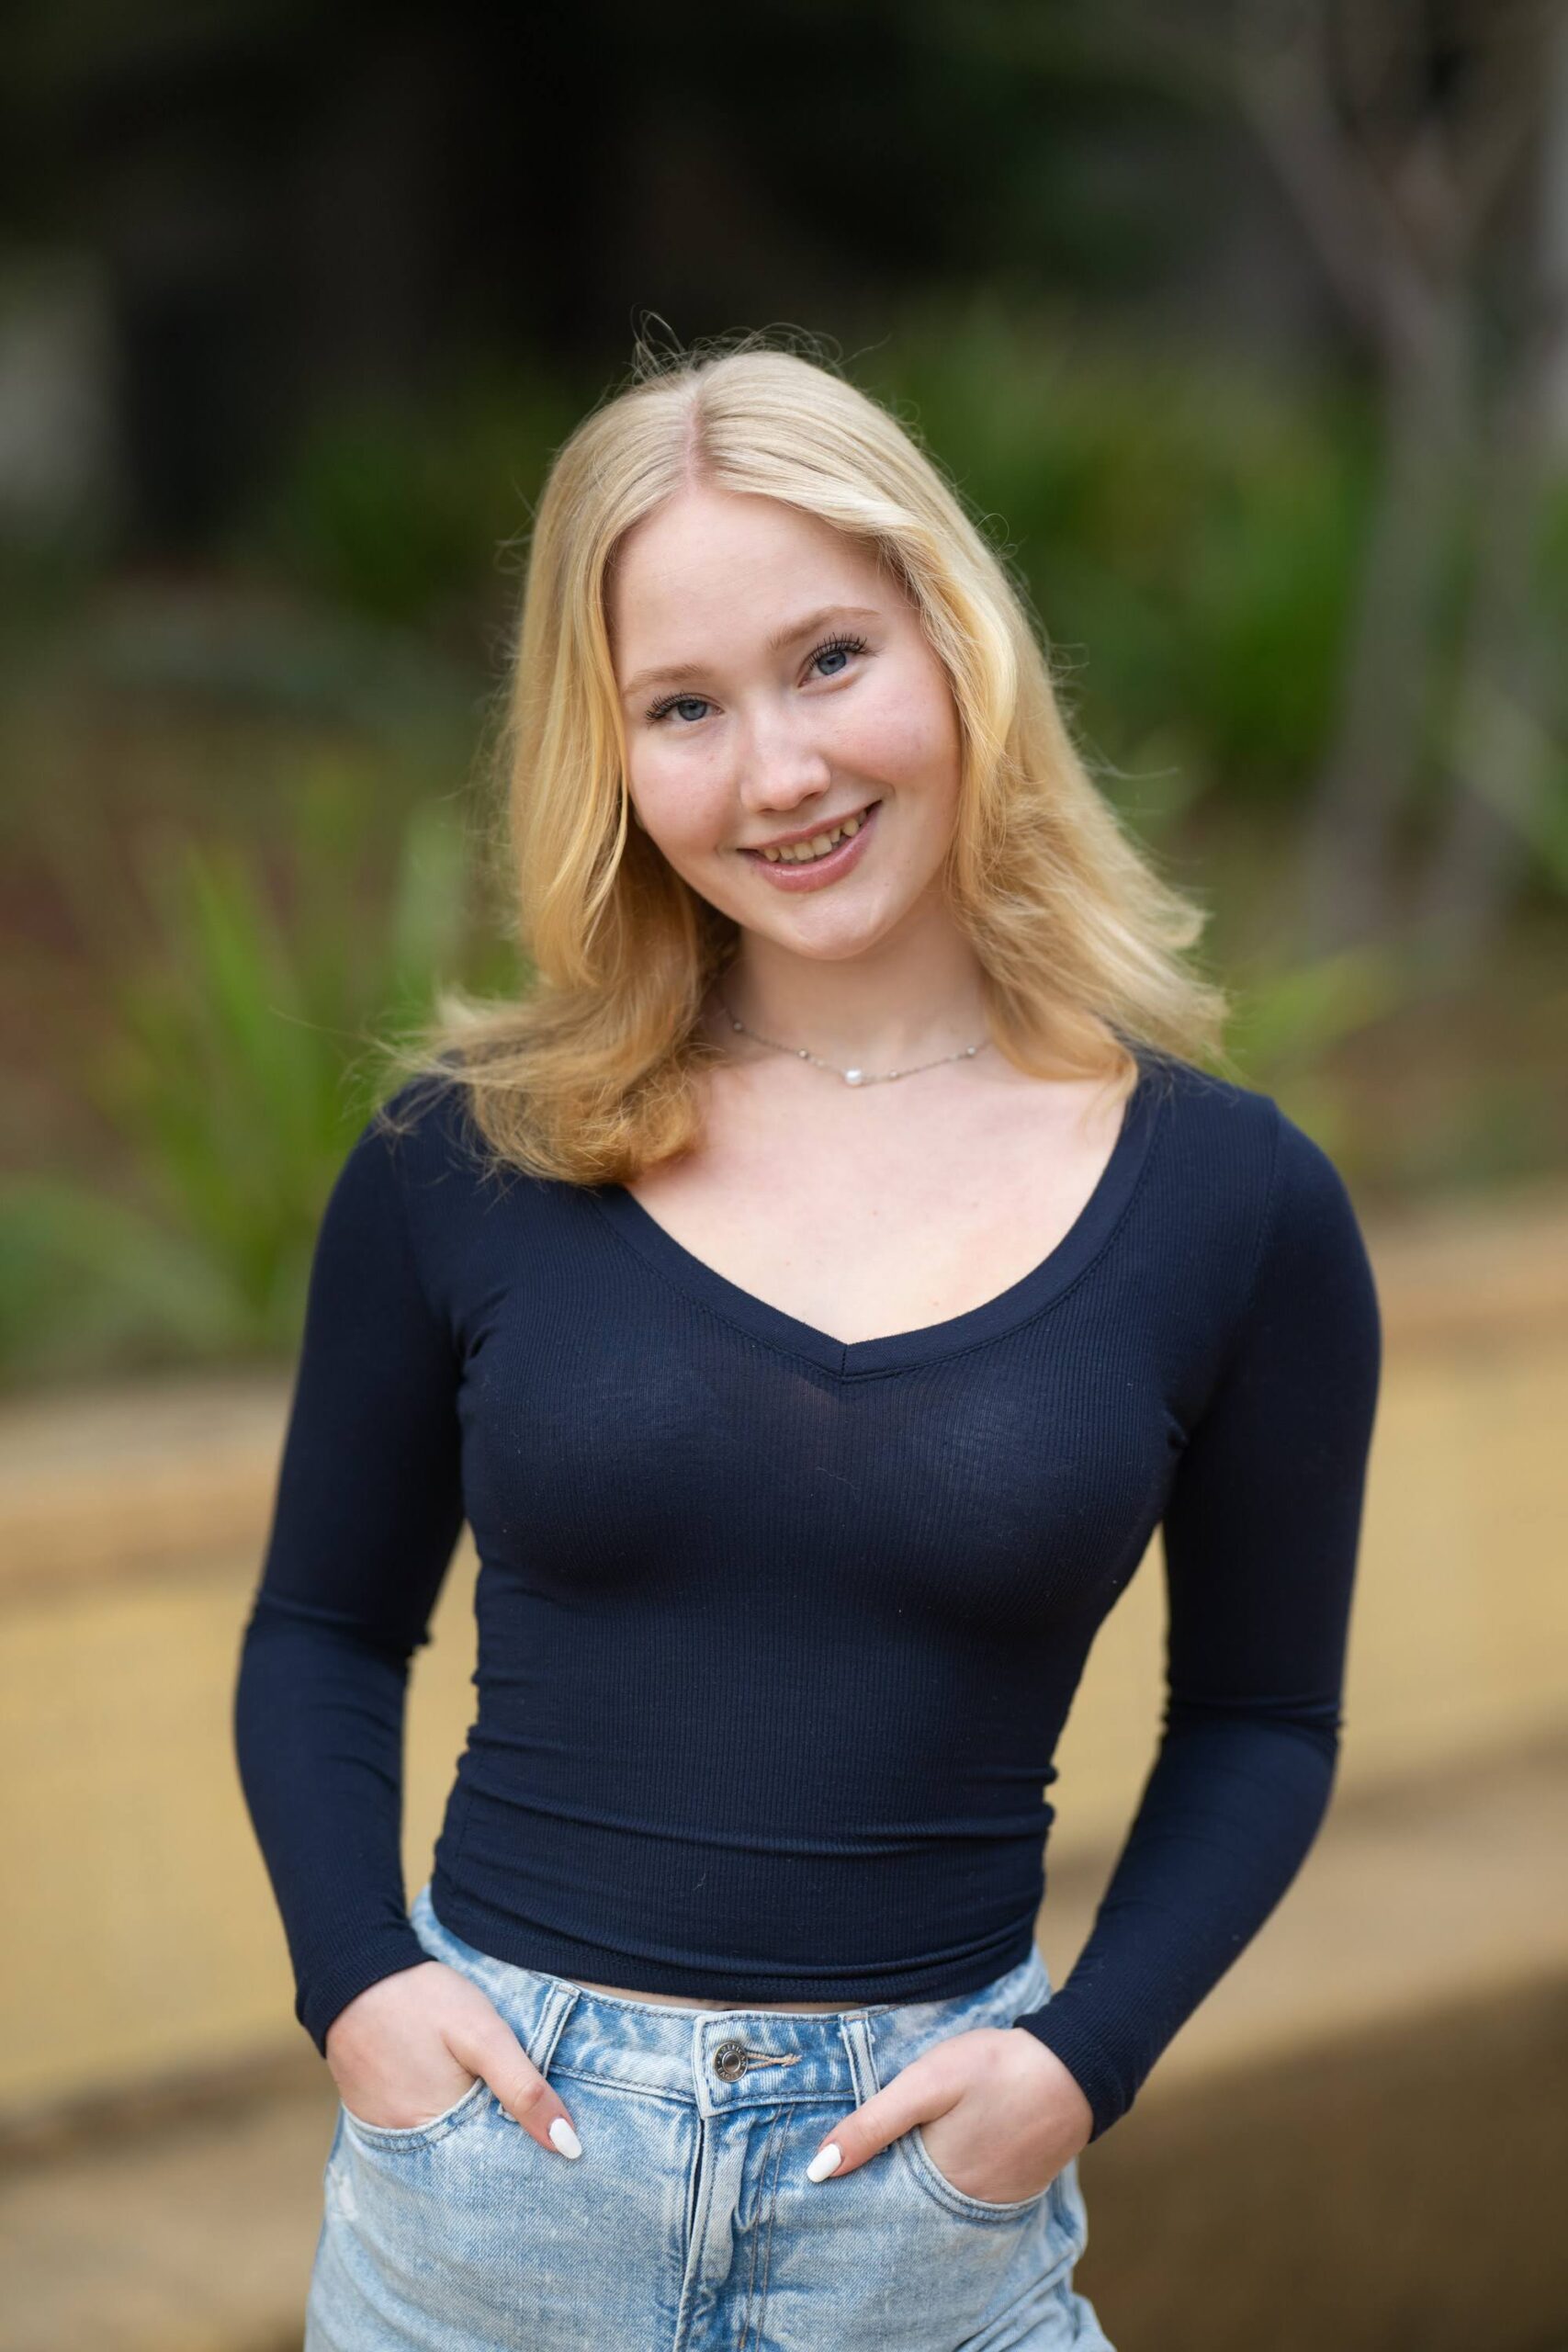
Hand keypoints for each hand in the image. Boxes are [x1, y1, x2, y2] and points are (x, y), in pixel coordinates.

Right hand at [325, 1960, 582, 2158]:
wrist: (353, 1976)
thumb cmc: (423, 2002)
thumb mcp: (484, 2035)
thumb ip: (524, 2088)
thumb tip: (568, 2144)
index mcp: (440, 2139)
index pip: (495, 2171)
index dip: (527, 2157)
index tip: (559, 2148)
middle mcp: (410, 2151)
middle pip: (469, 2165)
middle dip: (501, 2152)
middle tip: (535, 2130)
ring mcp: (389, 2136)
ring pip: (446, 2148)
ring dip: (471, 2136)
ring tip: (496, 2112)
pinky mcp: (377, 2118)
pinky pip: (420, 2132)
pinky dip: (443, 2121)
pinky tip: (460, 2100)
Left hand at [805, 2025, 1091, 2203]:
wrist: (1074, 2067)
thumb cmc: (995, 2070)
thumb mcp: (925, 2085)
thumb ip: (873, 2124)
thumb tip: (819, 2168)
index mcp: (934, 2185)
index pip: (878, 2205)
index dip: (854, 2188)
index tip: (826, 2177)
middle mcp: (962, 2207)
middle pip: (907, 2209)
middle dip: (883, 2190)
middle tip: (856, 2166)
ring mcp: (992, 2202)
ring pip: (937, 2202)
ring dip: (916, 2185)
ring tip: (898, 2156)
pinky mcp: (1013, 2188)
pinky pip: (967, 2193)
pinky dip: (948, 2180)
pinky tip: (940, 2153)